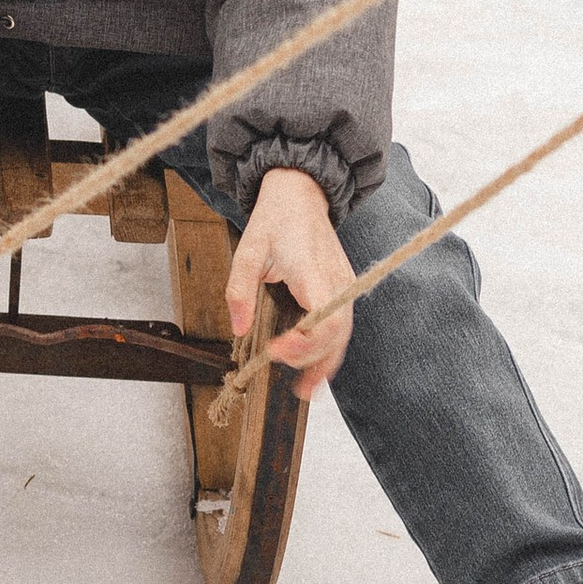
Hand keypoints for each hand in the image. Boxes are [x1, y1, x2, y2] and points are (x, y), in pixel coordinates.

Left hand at [224, 167, 350, 399]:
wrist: (300, 193)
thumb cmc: (276, 219)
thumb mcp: (248, 250)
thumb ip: (240, 291)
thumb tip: (239, 330)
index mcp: (312, 271)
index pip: (323, 319)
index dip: (305, 343)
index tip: (276, 349)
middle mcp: (335, 281)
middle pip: (336, 334)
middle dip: (311, 359)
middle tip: (282, 370)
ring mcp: (342, 285)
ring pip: (342, 334)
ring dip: (325, 363)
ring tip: (305, 390)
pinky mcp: (341, 288)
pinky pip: (341, 325)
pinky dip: (330, 350)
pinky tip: (316, 370)